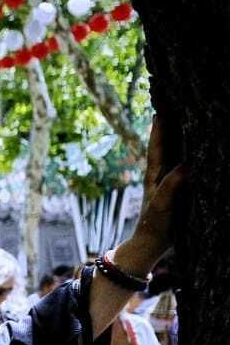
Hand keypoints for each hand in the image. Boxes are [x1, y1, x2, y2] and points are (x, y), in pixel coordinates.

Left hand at [119, 117, 186, 271]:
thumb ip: (171, 187)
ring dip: (176, 134)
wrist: (151, 244)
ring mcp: (167, 180)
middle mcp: (160, 174)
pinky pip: (181, 164)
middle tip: (170, 100)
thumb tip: (186, 166)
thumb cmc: (155, 226)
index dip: (160, 127)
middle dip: (167, 123)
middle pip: (164, 143)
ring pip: (172, 152)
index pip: (158, 146)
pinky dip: (185, 151)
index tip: (162, 106)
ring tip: (182, 114)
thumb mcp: (162, 207)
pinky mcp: (176, 188)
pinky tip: (193, 146)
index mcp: (155, 175)